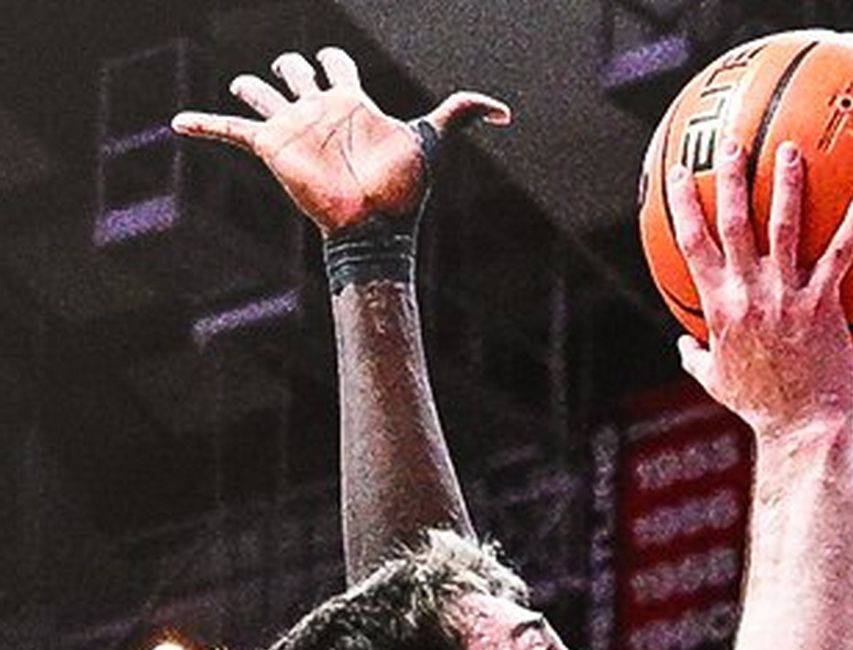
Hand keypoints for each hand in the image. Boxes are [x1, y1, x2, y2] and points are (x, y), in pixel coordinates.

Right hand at [171, 48, 509, 234]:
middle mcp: (319, 111)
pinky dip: (203, 125)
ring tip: (245, 88)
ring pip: (262, 96)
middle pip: (297, 74)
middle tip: (286, 70)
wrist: (375, 224)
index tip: (331, 55)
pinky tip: (178, 122)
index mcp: (352, 102)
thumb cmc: (404, 185)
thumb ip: (464, 113)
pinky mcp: (272, 148)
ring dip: (251, 89)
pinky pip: (229, 131)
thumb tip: (507, 112)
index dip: (332, 57)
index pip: (336, 66)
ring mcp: (294, 129)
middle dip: (292, 67)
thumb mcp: (434, 138)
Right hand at [668, 139, 852, 439]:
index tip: (680, 172)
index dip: (683, 204)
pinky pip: (840, 256)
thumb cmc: (761, 408)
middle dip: (729, 178)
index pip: (692, 243)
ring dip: (786, 185)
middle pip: (732, 223)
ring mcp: (785, 298)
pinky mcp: (822, 307)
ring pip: (783, 228)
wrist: (800, 429)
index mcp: (719, 306)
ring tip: (792, 150)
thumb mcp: (717, 382)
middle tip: (732, 142)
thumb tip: (681, 345)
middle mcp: (747, 294)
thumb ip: (697, 357)